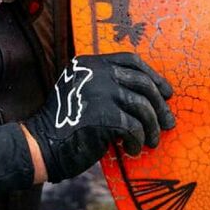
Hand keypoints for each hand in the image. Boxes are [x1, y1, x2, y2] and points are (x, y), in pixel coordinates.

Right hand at [24, 52, 174, 183]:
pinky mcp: (104, 115)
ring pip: (142, 106)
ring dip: (152, 127)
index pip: (132, 61)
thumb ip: (108, 85)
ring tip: (152, 141)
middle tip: (168, 122)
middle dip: (160, 105)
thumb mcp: (83, 92)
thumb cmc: (66, 124)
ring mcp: (100, 92)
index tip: (166, 93)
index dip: (153, 76)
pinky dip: (138, 140)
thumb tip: (152, 94)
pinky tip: (133, 149)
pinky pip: (135, 127)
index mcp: (91, 62)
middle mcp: (96, 72)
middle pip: (142, 83)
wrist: (41, 145)